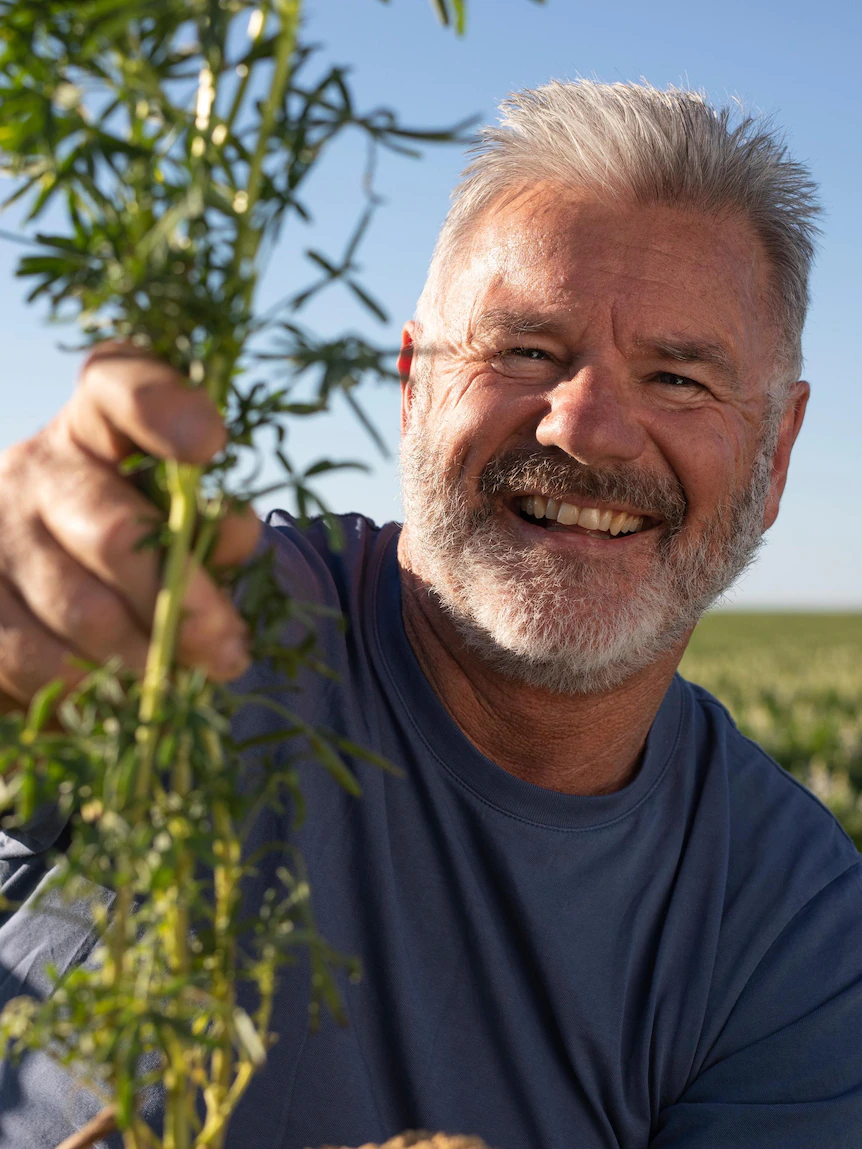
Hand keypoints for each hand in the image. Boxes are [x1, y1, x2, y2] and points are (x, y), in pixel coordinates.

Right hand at [0, 345, 260, 708]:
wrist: (29, 580)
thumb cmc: (130, 541)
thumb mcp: (174, 520)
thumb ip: (209, 522)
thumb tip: (238, 533)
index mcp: (95, 427)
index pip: (119, 386)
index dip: (164, 408)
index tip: (211, 442)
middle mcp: (37, 469)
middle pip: (114, 531)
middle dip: (182, 601)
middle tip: (229, 649)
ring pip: (78, 611)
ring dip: (142, 657)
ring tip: (183, 682)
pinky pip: (30, 659)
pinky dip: (84, 687)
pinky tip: (116, 694)